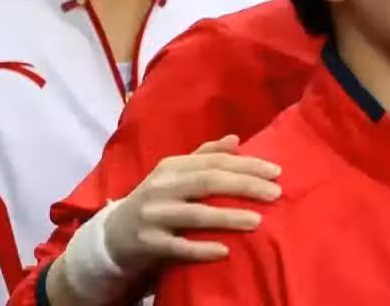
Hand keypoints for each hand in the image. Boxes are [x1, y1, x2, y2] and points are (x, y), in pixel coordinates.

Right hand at [104, 135, 281, 271]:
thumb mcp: (175, 173)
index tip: (276, 172)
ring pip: (195, 214)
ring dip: (227, 217)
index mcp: (172, 166)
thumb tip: (235, 139)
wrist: (113, 235)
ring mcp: (153, 215)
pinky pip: (178, 247)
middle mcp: (162, 186)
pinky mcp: (148, 243)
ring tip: (257, 220)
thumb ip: (204, 156)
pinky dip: (201, 248)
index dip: (246, 164)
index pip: (214, 161)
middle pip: (207, 182)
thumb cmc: (156, 200)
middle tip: (275, 193)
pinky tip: (225, 249)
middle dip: (244, 186)